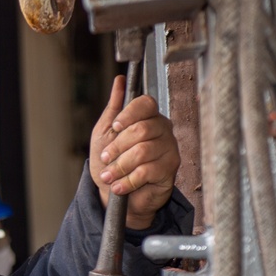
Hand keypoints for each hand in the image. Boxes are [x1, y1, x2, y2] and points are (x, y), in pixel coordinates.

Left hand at [89, 75, 179, 229]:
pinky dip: (128, 180)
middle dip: (117, 147)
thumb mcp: (105, 133)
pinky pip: (148, 171)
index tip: (115, 127)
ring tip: (109, 176)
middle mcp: (162, 129)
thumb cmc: (111, 162)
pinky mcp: (170, 169)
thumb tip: (119, 81)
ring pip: (143, 151)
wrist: (116, 194)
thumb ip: (113, 108)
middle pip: (141, 129)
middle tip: (105, 158)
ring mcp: (169, 149)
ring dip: (120, 166)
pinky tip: (119, 186)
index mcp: (148, 117)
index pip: (145, 103)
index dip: (129, 114)